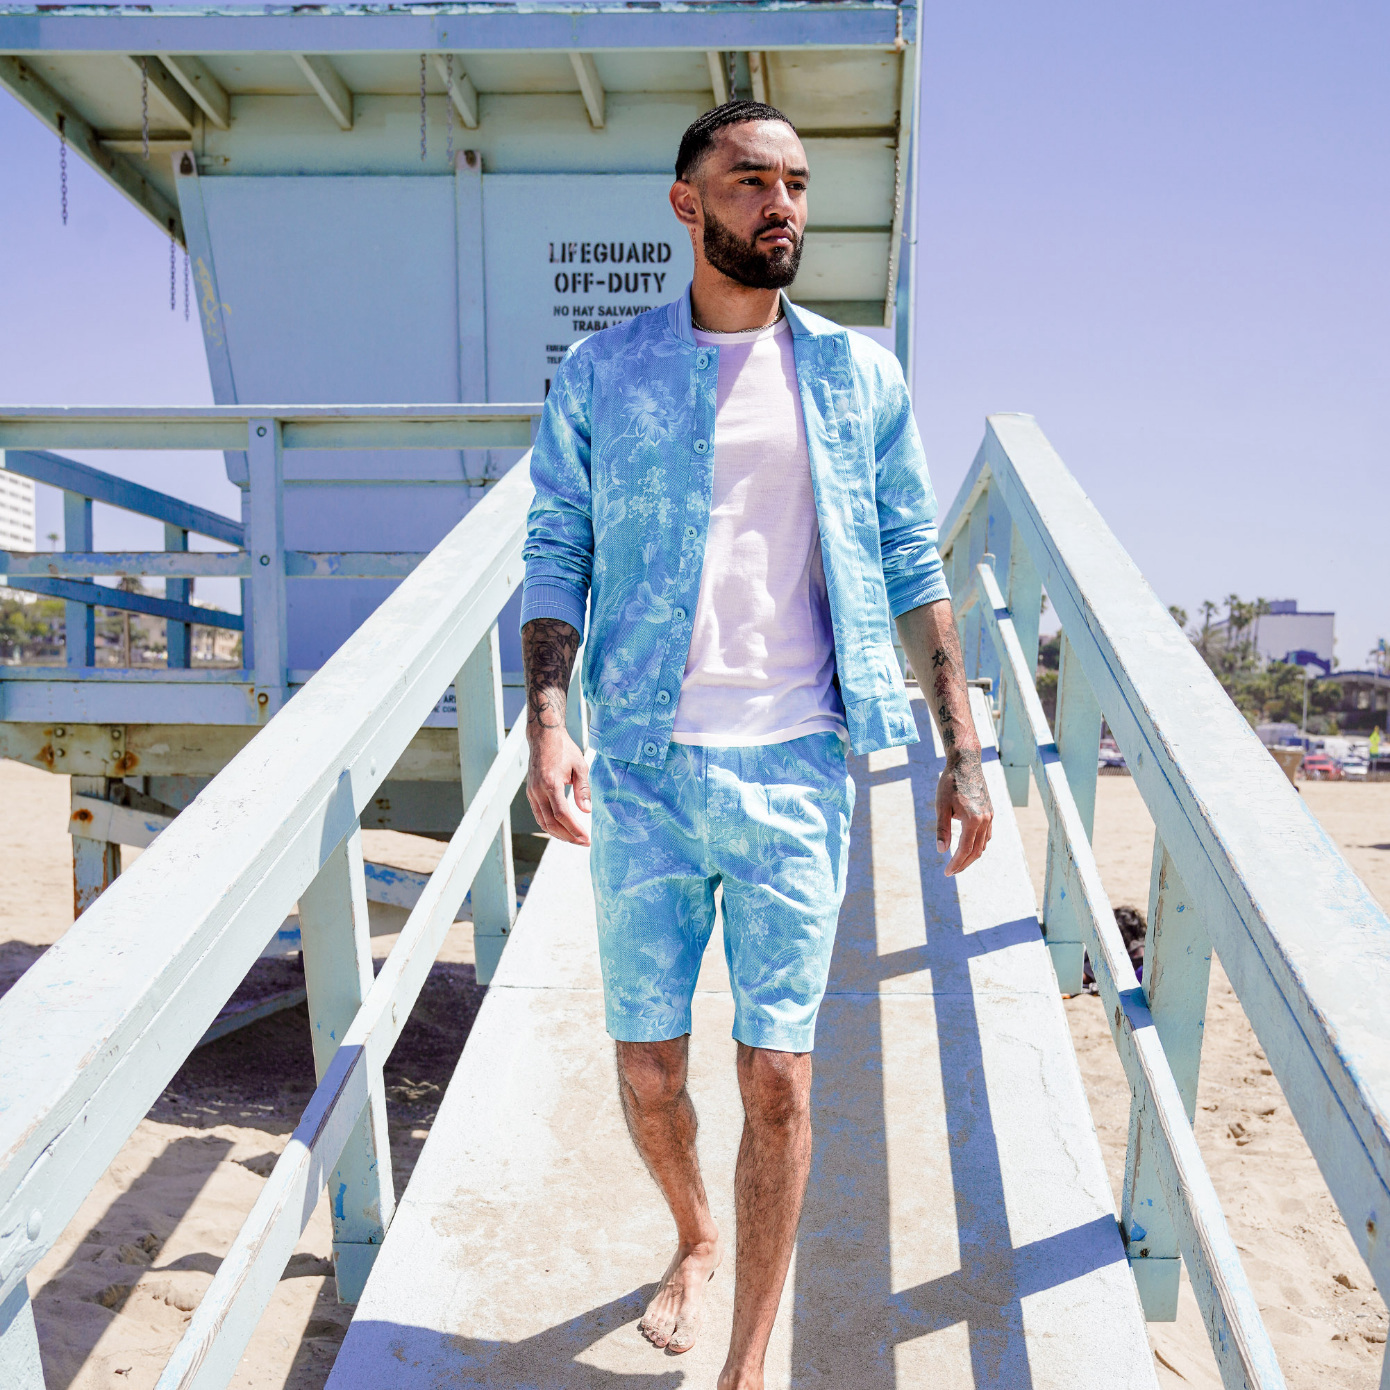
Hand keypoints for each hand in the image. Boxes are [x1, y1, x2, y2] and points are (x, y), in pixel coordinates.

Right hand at [527, 726, 590, 845]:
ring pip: (542, 822)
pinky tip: (562, 828)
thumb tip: (586, 811)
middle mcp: (538, 791)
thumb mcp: (580, 766)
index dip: (574, 829)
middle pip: (550, 823)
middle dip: (567, 836)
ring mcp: (531, 792)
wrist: (544, 737)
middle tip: (583, 843)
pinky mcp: (530, 793)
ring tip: (574, 839)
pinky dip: (550, 825)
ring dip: (558, 834)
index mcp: (550, 783)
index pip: (562, 815)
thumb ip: (583, 790)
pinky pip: (539, 814)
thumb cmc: (564, 749)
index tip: (586, 838)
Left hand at [935, 747, 992, 875]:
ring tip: (958, 862)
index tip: (947, 873)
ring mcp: (990, 815)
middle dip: (963, 863)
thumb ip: (942, 830)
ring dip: (972, 856)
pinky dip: (978, 844)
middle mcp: (985, 820)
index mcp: (973, 820)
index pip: (965, 850)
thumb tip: (941, 851)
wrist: (966, 763)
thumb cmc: (950, 784)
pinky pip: (987, 835)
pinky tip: (969, 846)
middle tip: (951, 872)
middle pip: (976, 851)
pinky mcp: (990, 811)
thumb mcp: (941, 807)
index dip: (956, 863)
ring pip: (983, 844)